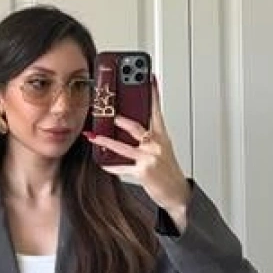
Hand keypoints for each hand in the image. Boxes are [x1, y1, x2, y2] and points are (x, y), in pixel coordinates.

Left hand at [85, 76, 190, 227]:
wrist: (177, 194)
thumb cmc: (168, 171)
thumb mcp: (163, 150)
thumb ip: (150, 137)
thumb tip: (130, 128)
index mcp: (162, 137)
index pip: (157, 111)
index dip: (153, 94)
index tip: (150, 78)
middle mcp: (157, 145)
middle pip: (138, 127)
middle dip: (123, 120)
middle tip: (111, 114)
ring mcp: (150, 158)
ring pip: (125, 147)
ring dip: (107, 142)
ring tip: (95, 137)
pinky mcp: (143, 172)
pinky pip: (123, 167)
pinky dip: (111, 166)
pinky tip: (103, 163)